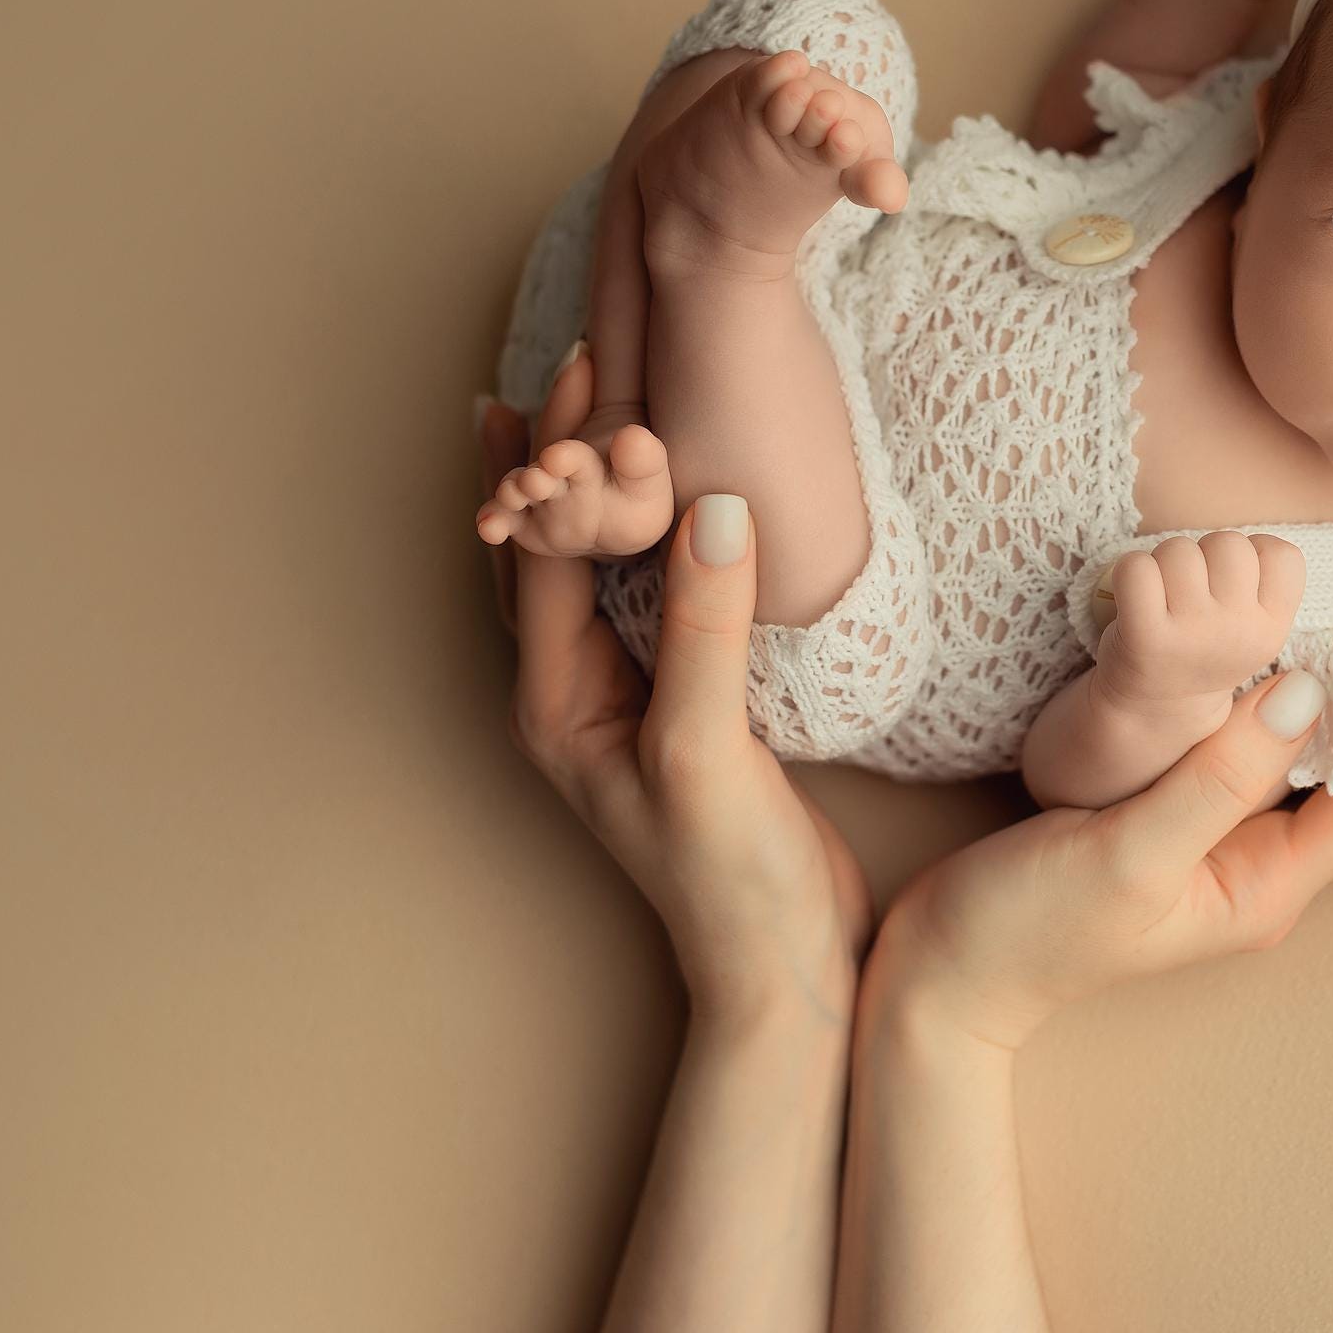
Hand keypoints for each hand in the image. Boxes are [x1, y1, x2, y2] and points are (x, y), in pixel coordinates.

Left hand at [478, 348, 872, 1029]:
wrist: (785, 973)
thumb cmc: (729, 881)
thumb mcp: (708, 748)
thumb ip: (704, 630)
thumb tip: (711, 507)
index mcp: (558, 701)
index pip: (547, 551)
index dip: (563, 458)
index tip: (590, 367)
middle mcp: (578, 695)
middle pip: (552, 550)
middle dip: (560, 458)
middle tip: (581, 358)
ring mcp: (629, 703)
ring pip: (599, 570)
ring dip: (599, 489)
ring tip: (602, 406)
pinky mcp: (685, 708)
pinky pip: (653, 597)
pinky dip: (653, 535)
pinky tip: (678, 504)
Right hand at [868, 596, 1332, 1053]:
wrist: (942, 971)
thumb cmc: (1030, 928)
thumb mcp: (1130, 851)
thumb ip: (1219, 776)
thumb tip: (1309, 692)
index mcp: (1268, 885)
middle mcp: (1259, 864)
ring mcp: (1217, 839)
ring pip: (1305, 749)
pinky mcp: (1174, 813)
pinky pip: (1247, 741)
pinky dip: (1272, 687)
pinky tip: (1276, 637)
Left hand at [1090, 530, 1306, 731]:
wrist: (1156, 708)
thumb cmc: (1205, 647)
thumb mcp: (1253, 628)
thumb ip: (1263, 584)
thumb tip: (1251, 543)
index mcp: (1273, 629)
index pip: (1281, 554)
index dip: (1252, 554)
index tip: (1232, 581)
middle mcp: (1240, 630)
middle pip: (1228, 543)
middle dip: (1204, 554)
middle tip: (1191, 589)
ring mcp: (1194, 632)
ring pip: (1180, 549)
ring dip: (1164, 562)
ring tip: (1163, 595)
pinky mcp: (1146, 634)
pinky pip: (1136, 567)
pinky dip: (1129, 571)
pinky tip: (1135, 596)